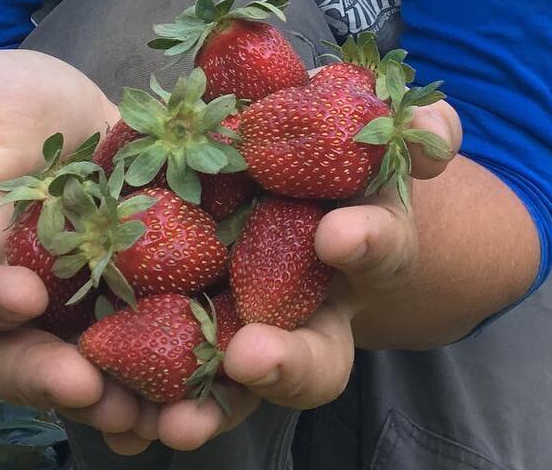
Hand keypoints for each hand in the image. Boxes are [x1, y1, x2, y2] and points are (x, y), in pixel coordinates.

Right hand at [0, 49, 169, 448]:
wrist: (46, 116)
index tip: (20, 297)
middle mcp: (9, 297)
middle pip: (19, 354)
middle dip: (52, 378)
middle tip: (90, 389)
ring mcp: (70, 304)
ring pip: (84, 366)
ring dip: (117, 398)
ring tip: (155, 416)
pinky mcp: (128, 292)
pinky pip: (144, 342)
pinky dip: (171, 373)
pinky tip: (207, 388)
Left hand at [92, 97, 462, 454]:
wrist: (270, 172)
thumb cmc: (331, 144)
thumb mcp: (371, 126)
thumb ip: (414, 128)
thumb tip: (435, 133)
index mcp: (366, 245)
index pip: (380, 249)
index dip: (366, 243)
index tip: (337, 235)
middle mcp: (317, 309)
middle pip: (316, 360)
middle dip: (286, 365)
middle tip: (250, 358)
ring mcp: (254, 331)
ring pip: (240, 391)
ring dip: (212, 410)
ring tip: (174, 424)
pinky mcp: (190, 334)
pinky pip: (171, 383)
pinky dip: (147, 404)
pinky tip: (117, 418)